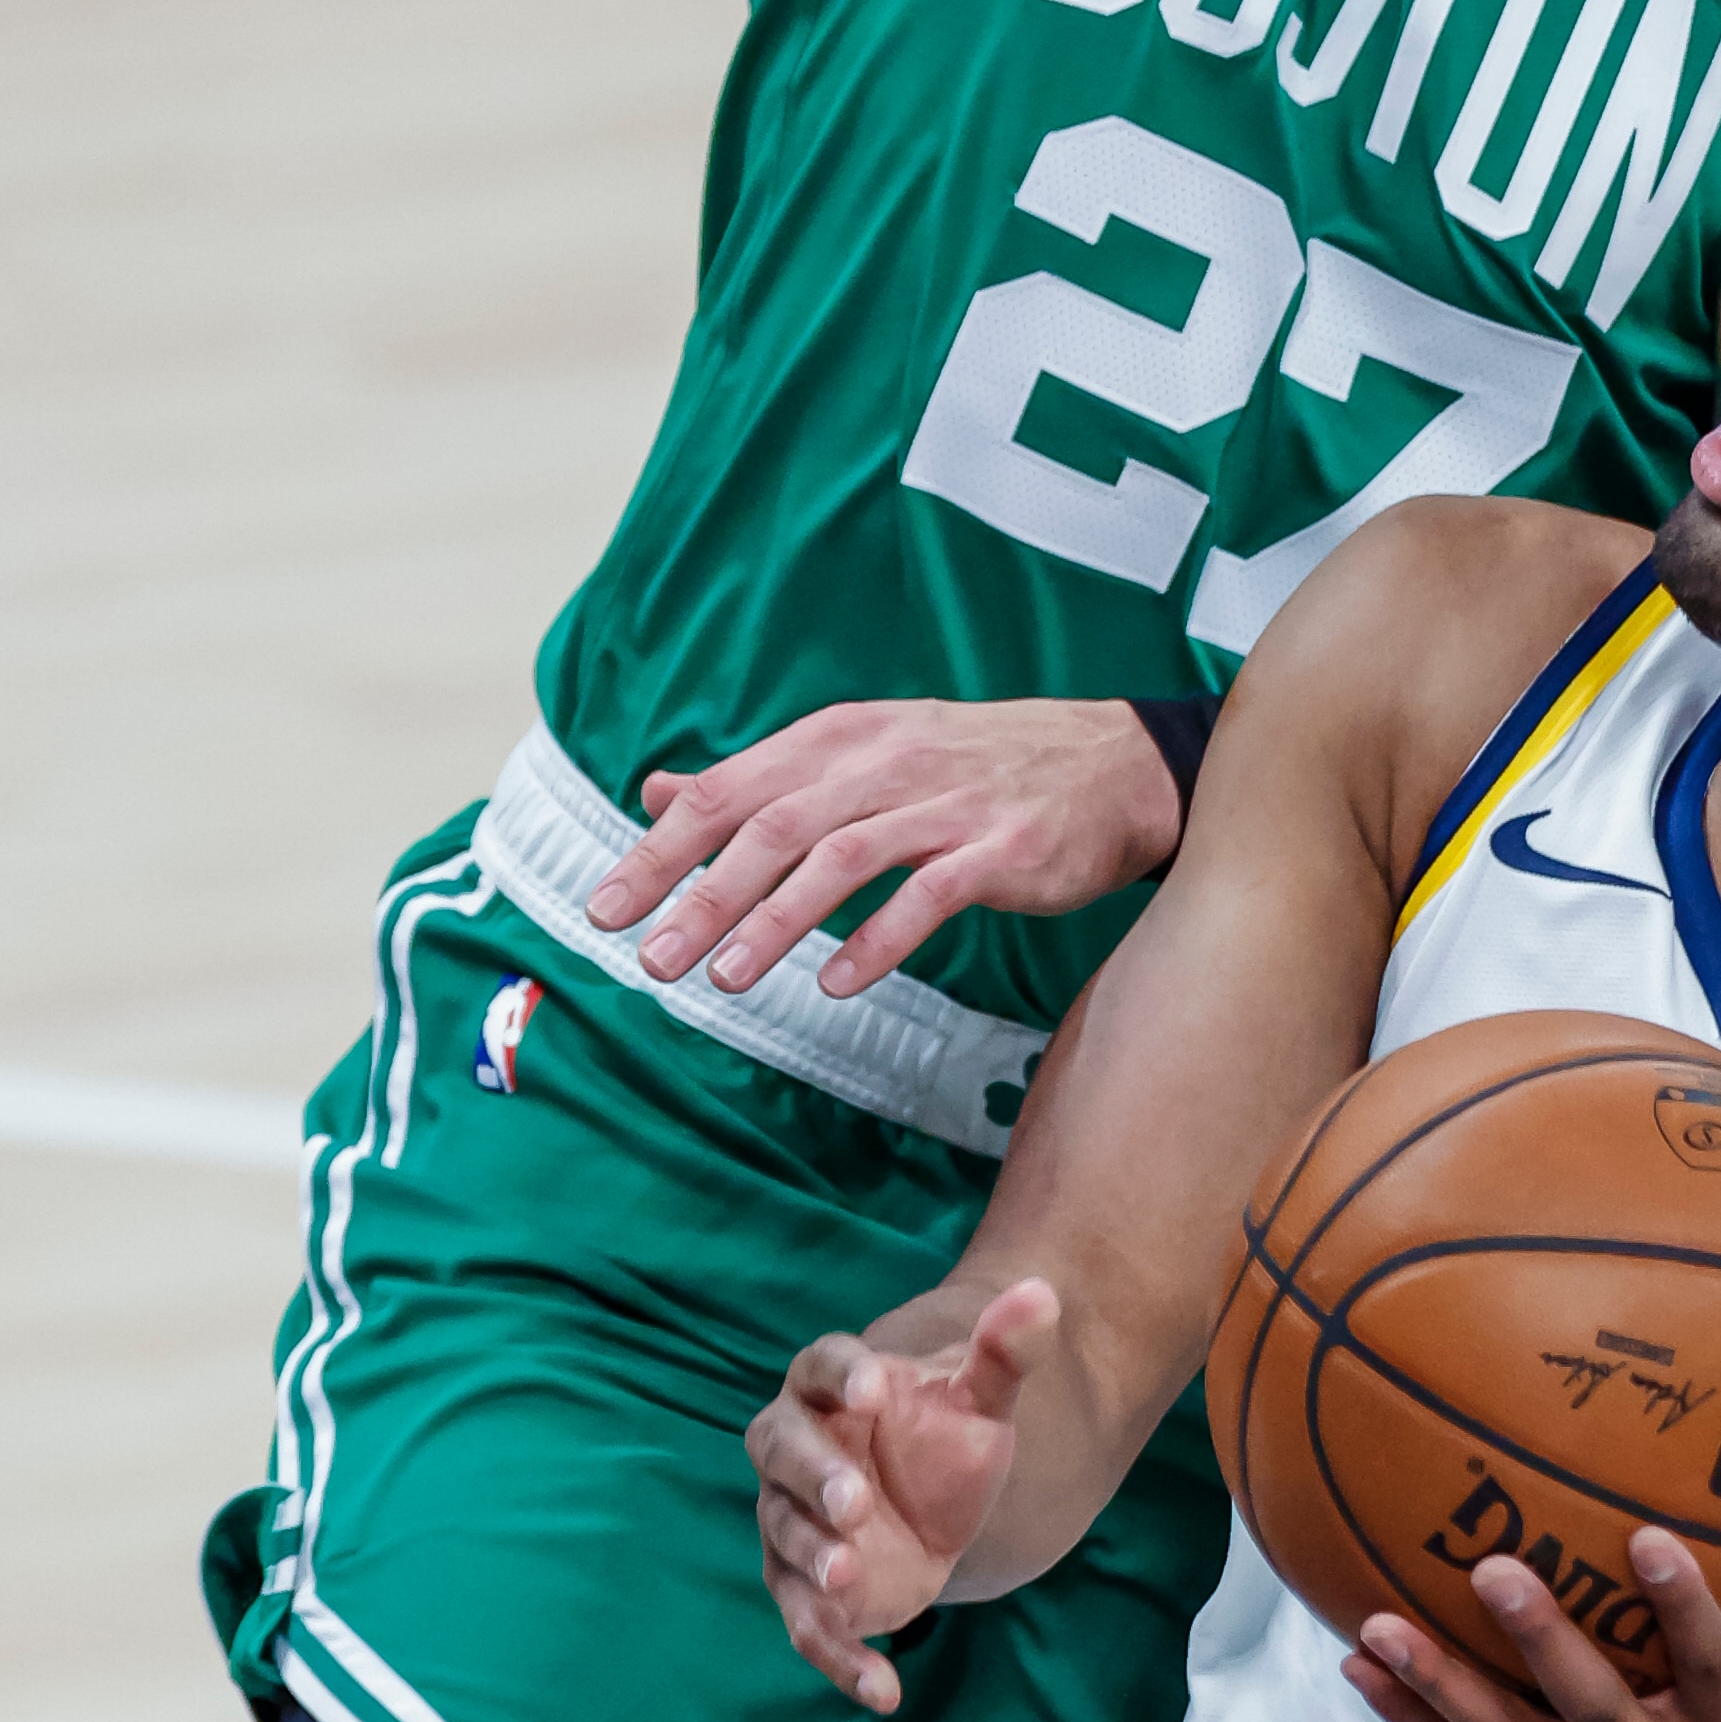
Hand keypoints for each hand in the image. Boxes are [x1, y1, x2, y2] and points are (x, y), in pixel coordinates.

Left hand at [592, 702, 1184, 1000]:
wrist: (1113, 766)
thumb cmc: (974, 770)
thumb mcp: (862, 756)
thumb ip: (764, 781)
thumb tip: (664, 792)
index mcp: (838, 739)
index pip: (728, 792)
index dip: (661, 850)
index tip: (607, 908)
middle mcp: (884, 762)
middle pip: (771, 828)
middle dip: (701, 895)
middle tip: (649, 959)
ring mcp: (944, 804)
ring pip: (840, 859)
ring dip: (775, 922)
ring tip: (725, 977)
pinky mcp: (1001, 849)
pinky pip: (929, 895)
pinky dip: (878, 940)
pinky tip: (834, 982)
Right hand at [751, 1286, 1061, 1708]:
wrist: (935, 1499)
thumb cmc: (943, 1435)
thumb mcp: (982, 1398)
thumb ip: (1004, 1351)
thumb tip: (1046, 1293)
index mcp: (830, 1390)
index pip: (819, 1369)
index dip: (840, 1377)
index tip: (871, 1391)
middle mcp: (796, 1453)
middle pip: (782, 1455)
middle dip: (813, 1479)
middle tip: (853, 1501)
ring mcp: (794, 1524)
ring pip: (785, 1539)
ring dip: (814, 1560)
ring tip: (851, 1580)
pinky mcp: (810, 1589)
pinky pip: (810, 1625)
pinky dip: (840, 1658)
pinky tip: (883, 1690)